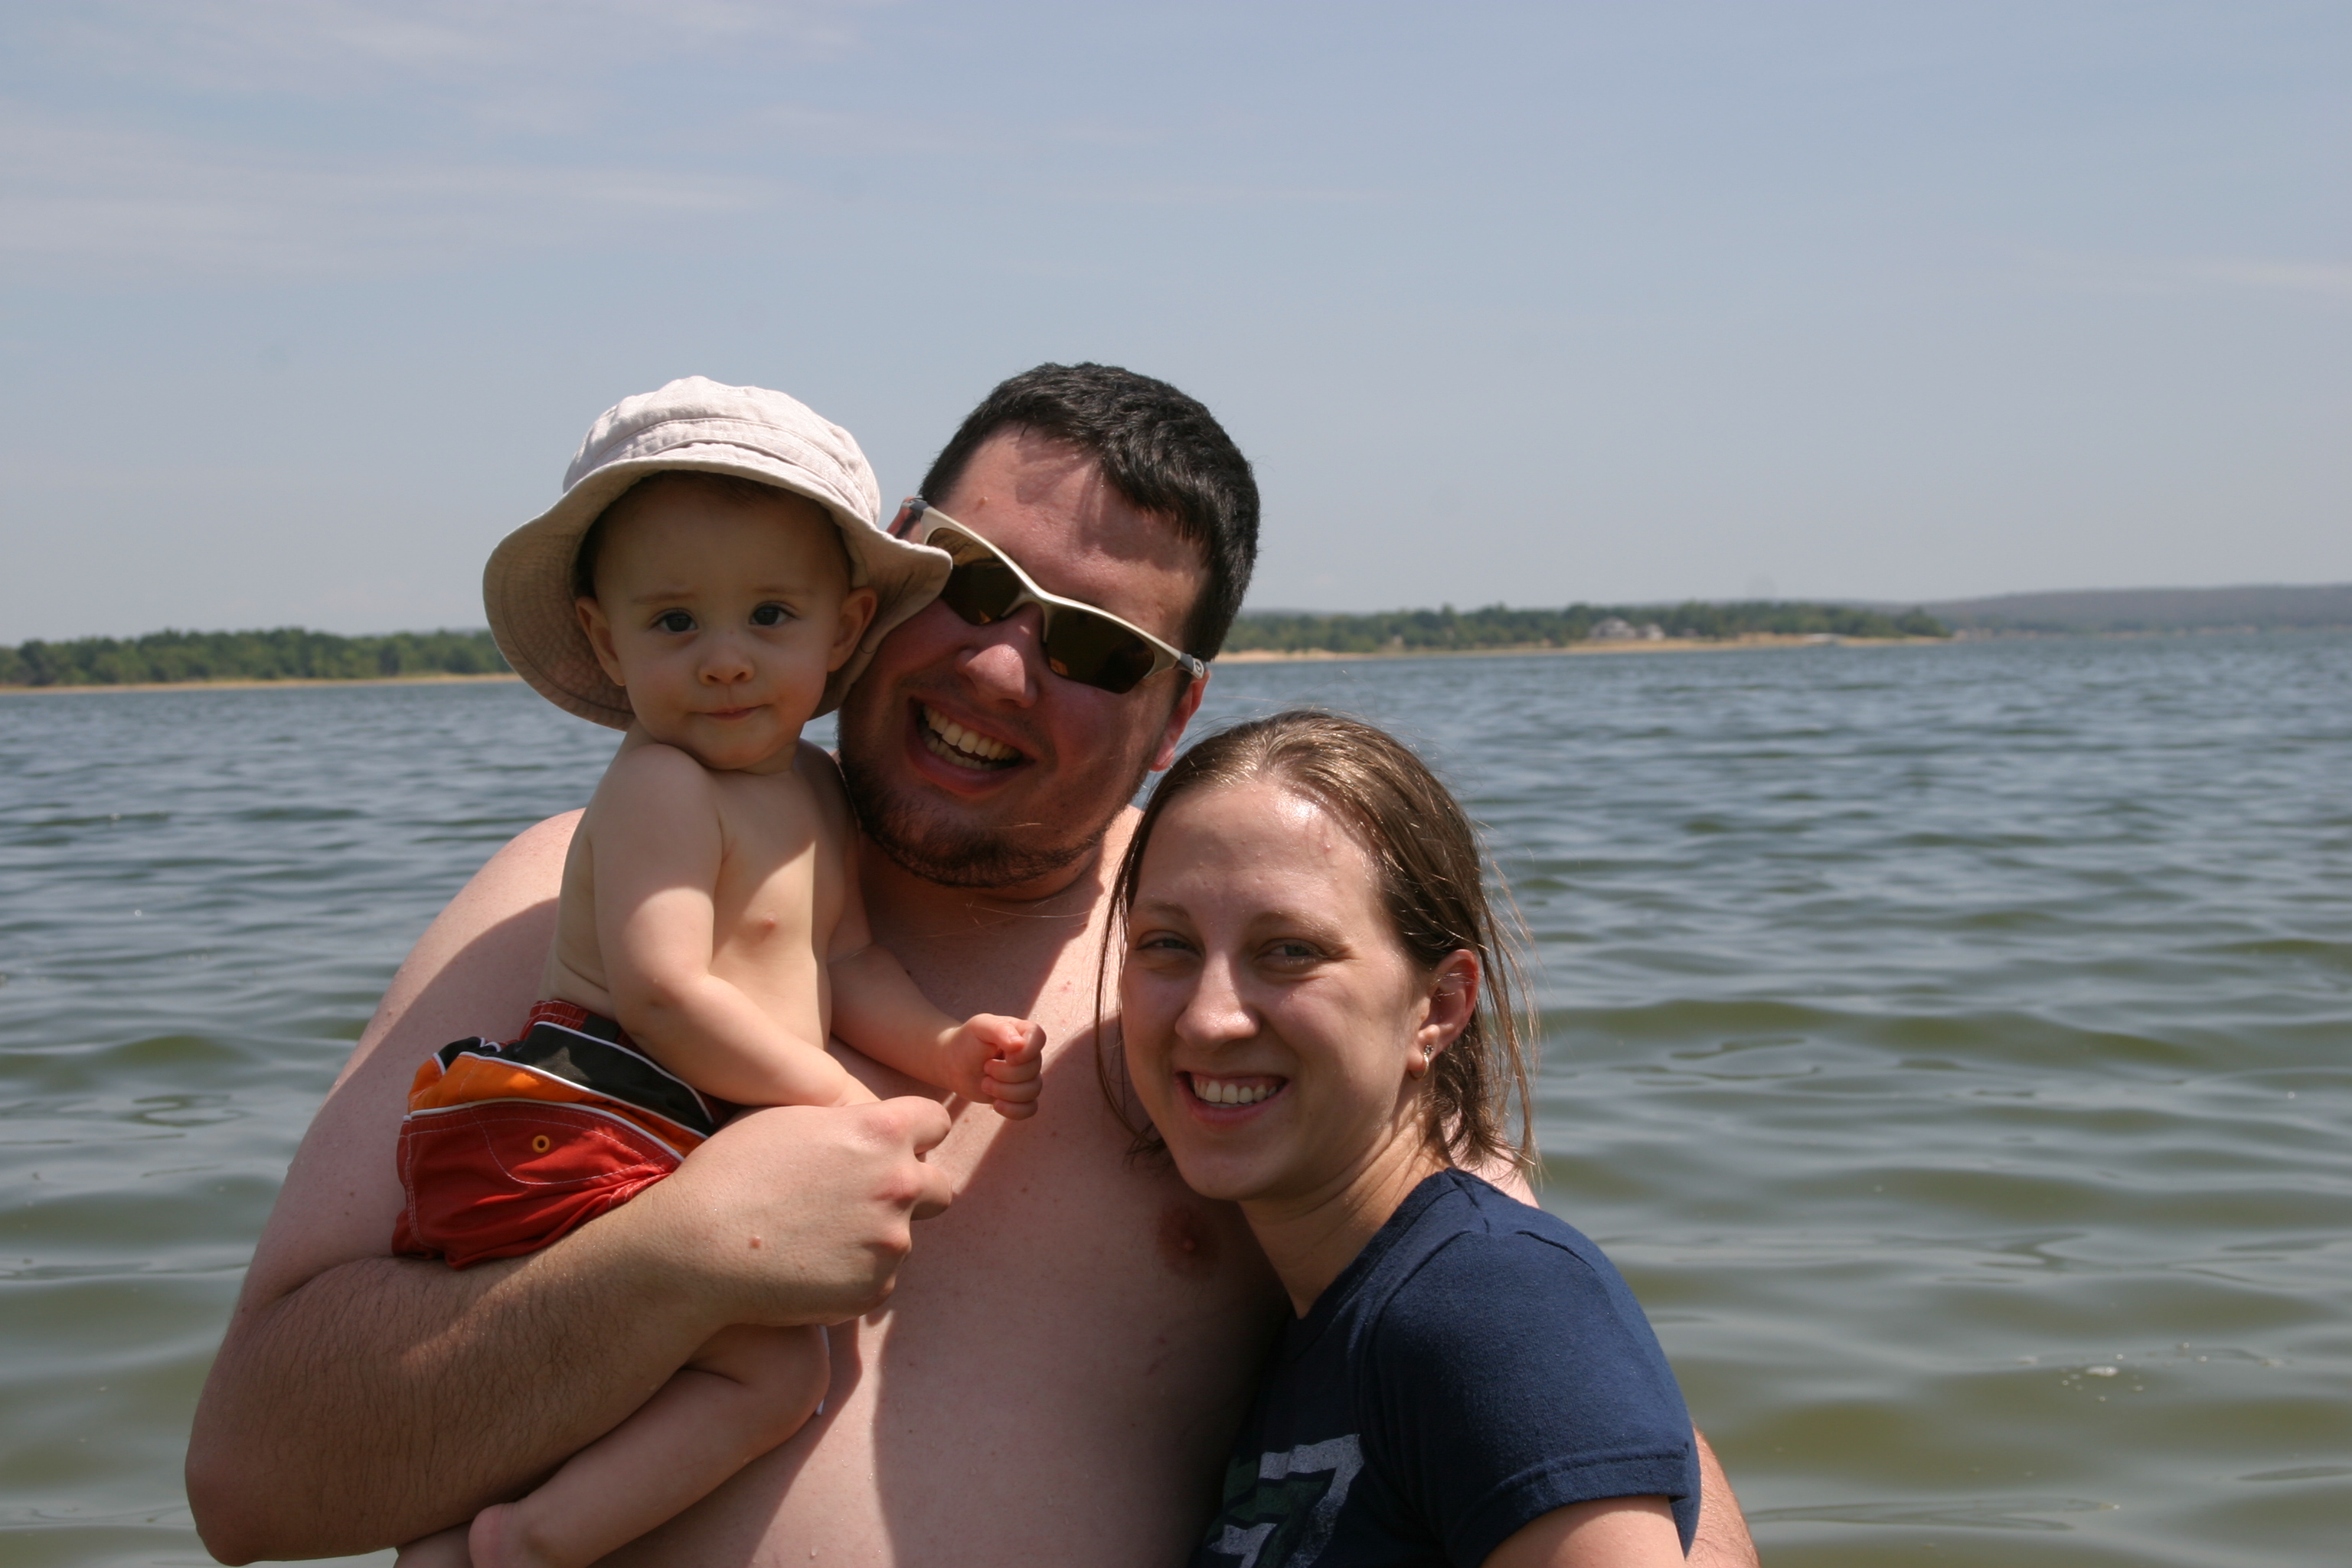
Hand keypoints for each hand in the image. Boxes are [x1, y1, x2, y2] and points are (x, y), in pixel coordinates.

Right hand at [623, 1097, 954, 1327]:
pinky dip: (852, 1277)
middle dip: (911, 1192)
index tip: (896, 1147)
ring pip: (903, 1238)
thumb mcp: (786, 1118)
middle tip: (864, 1201)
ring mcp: (891, 1242)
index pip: (935, 1122)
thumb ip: (841, 1119)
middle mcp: (899, 1184)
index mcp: (881, 1131)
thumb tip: (861, 1123)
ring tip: (815, 1239)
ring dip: (875, 1238)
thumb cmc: (729, 1172)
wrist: (698, 1249)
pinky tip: (807, 1270)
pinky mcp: (873, 1289)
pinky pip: (878, 1281)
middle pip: (939, 1187)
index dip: (915, 1134)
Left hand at [945, 1014, 1046, 1119]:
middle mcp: (1029, 1054)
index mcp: (1024, 1032)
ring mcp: (1026, 1076)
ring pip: (1032, 1091)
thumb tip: (1020, 1044)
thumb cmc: (967, 1041)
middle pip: (1033, 1070)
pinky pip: (1030, 1108)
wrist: (954, 1063)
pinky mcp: (1020, 1096)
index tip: (1006, 1056)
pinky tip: (995, 1104)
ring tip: (984, 1083)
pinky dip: (1013, 1110)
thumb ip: (999, 1029)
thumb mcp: (979, 1027)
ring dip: (1005, 1091)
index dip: (1025, 1052)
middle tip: (985, 1067)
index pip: (1039, 1038)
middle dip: (1005, 1074)